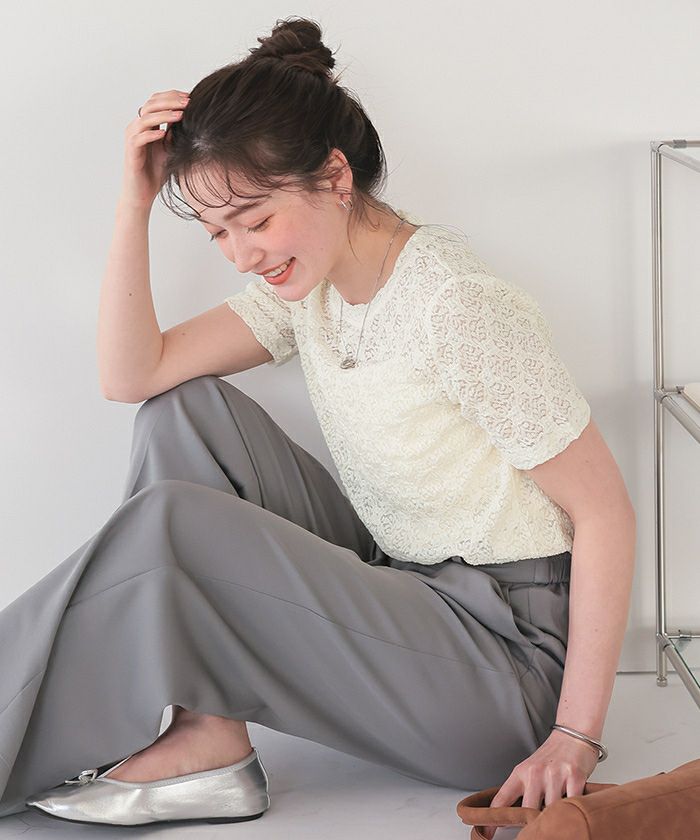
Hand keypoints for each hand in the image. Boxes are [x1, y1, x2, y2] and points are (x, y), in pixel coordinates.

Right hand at [120, 89, 190, 208]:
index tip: (190, 97)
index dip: (172, 96)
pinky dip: (152, 134)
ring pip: (145, 118)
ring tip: (181, 115)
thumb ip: (175, 134)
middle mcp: (137, 127)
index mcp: (147, 125)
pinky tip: (165, 134)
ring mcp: (132, 138)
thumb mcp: (171, 149)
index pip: (156, 101)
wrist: (143, 193)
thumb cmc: (156, 172)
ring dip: (164, 114)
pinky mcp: (131, 151)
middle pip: (151, 104)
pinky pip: (140, 138)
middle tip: (188, 102)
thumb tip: (189, 119)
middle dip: (170, 101)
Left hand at [479, 729, 598, 839]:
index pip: (502, 799)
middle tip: (533, 832)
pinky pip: (572, 802)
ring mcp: (555, 775)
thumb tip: (511, 817)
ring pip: (551, 810)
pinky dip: (572, 810)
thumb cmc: (552, 756)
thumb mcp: (530, 770)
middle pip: (527, 809)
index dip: (494, 819)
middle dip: (530, 824)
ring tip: (555, 821)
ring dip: (553, 818)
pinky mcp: (575, 776)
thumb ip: (521, 791)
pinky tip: (571, 812)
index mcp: (521, 772)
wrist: (573, 735)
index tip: (487, 833)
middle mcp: (535, 773)